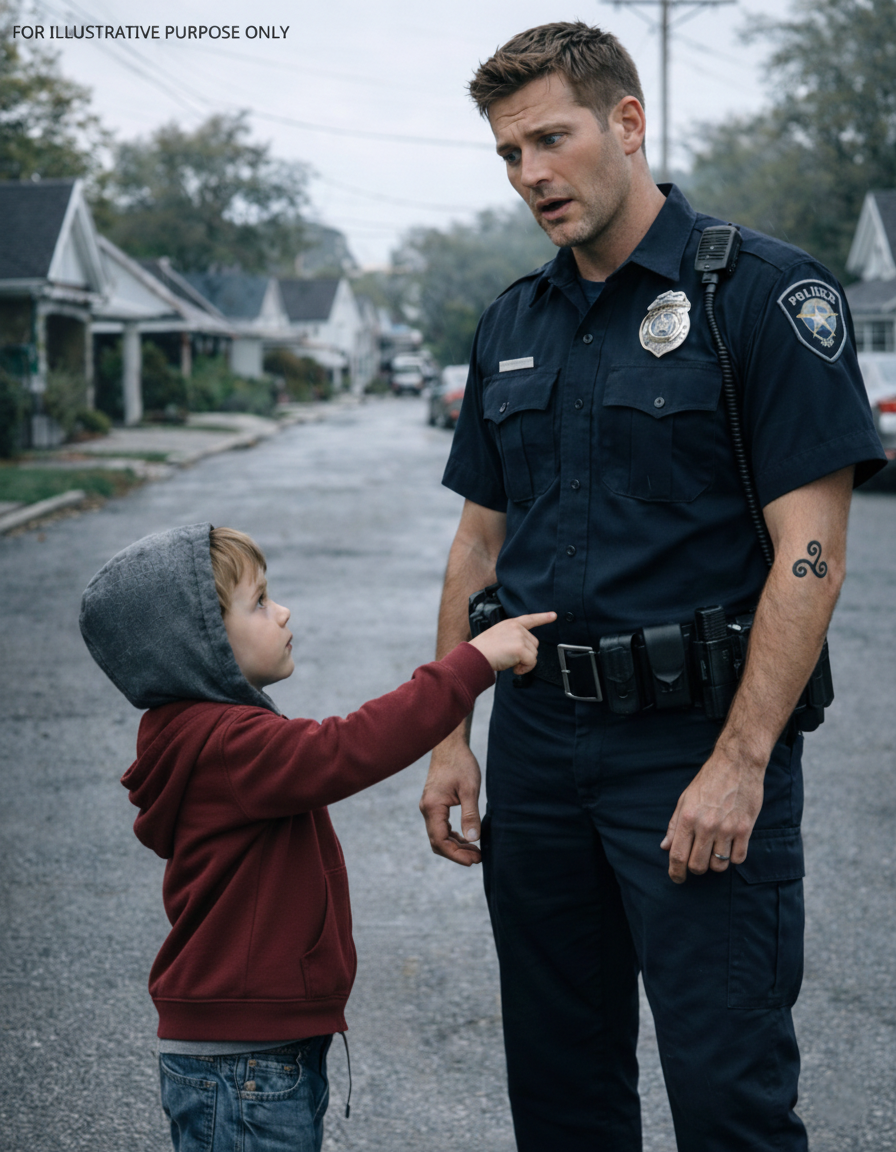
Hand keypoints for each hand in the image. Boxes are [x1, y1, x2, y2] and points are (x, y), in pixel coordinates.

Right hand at [420, 739, 482, 866]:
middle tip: (478, 858)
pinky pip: (440, 827)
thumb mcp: (470, 789)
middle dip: (457, 853)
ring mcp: (429, 807)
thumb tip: (474, 839)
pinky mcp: (434, 805)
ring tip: (476, 851)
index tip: (473, 861)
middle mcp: (427, 809)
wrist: (450, 745)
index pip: (440, 841)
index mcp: (433, 807)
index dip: (456, 855)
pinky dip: (453, 836)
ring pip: (439, 836)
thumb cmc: (460, 764)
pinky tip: (467, 838)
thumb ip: (470, 815)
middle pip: (438, 842)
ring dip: (456, 846)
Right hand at [469, 611, 555, 673]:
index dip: (543, 618)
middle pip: (534, 644)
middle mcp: (517, 628)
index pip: (530, 619)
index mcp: (510, 623)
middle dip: (526, 654)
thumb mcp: (498, 636)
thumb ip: (512, 638)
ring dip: (524, 662)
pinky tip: (514, 668)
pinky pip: (531, 662)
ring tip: (509, 662)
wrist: (475, 656)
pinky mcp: (520, 648)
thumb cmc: (483, 650)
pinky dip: (524, 669)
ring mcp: (519, 637)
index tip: (553, 615)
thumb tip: (524, 652)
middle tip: (511, 659)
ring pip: (534, 654)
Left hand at [660, 752, 764, 883]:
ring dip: (715, 864)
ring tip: (714, 851)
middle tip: (697, 862)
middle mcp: (706, 825)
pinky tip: (730, 847)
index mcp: (688, 818)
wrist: (737, 764)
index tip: (677, 878)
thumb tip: (665, 847)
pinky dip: (733, 858)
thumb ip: (675, 825)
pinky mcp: (745, 829)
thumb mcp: (685, 799)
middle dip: (695, 868)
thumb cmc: (708, 781)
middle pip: (698, 865)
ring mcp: (727, 828)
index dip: (675, 871)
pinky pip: (738, 858)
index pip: (677, 855)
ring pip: (718, 865)